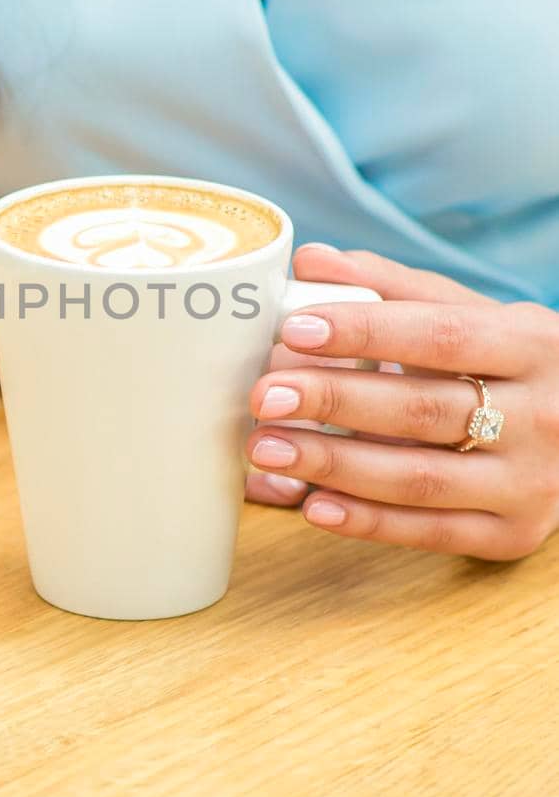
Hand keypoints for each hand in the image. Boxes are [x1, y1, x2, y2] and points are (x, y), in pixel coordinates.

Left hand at [245, 244, 558, 560]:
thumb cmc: (511, 365)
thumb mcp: (472, 315)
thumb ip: (392, 288)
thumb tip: (312, 262)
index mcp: (532, 344)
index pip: (440, 337)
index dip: (364, 331)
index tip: (293, 327)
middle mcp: (542, 416)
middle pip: (421, 409)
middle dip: (334, 401)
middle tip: (265, 394)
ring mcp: (530, 482)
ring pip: (419, 477)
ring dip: (332, 466)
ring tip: (266, 448)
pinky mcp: (511, 534)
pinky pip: (429, 533)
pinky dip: (366, 521)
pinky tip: (311, 503)